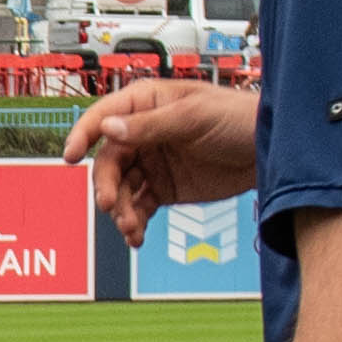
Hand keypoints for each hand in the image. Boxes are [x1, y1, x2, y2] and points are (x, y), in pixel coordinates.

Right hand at [63, 78, 256, 245]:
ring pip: (120, 189)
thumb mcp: (194, 117)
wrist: (271, 150)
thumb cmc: (238, 117)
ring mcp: (152, 163)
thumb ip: (150, 126)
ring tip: (130, 228)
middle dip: (106, 186)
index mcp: (144, 104)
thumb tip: (108, 129)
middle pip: (108, 162)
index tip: (70, 156)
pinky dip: (134, 223)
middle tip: (110, 205)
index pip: (102, 118)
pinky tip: (136, 236)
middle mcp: (141, 133)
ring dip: (120, 210)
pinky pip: (139, 207)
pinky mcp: (164, 189)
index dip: (82, 135)